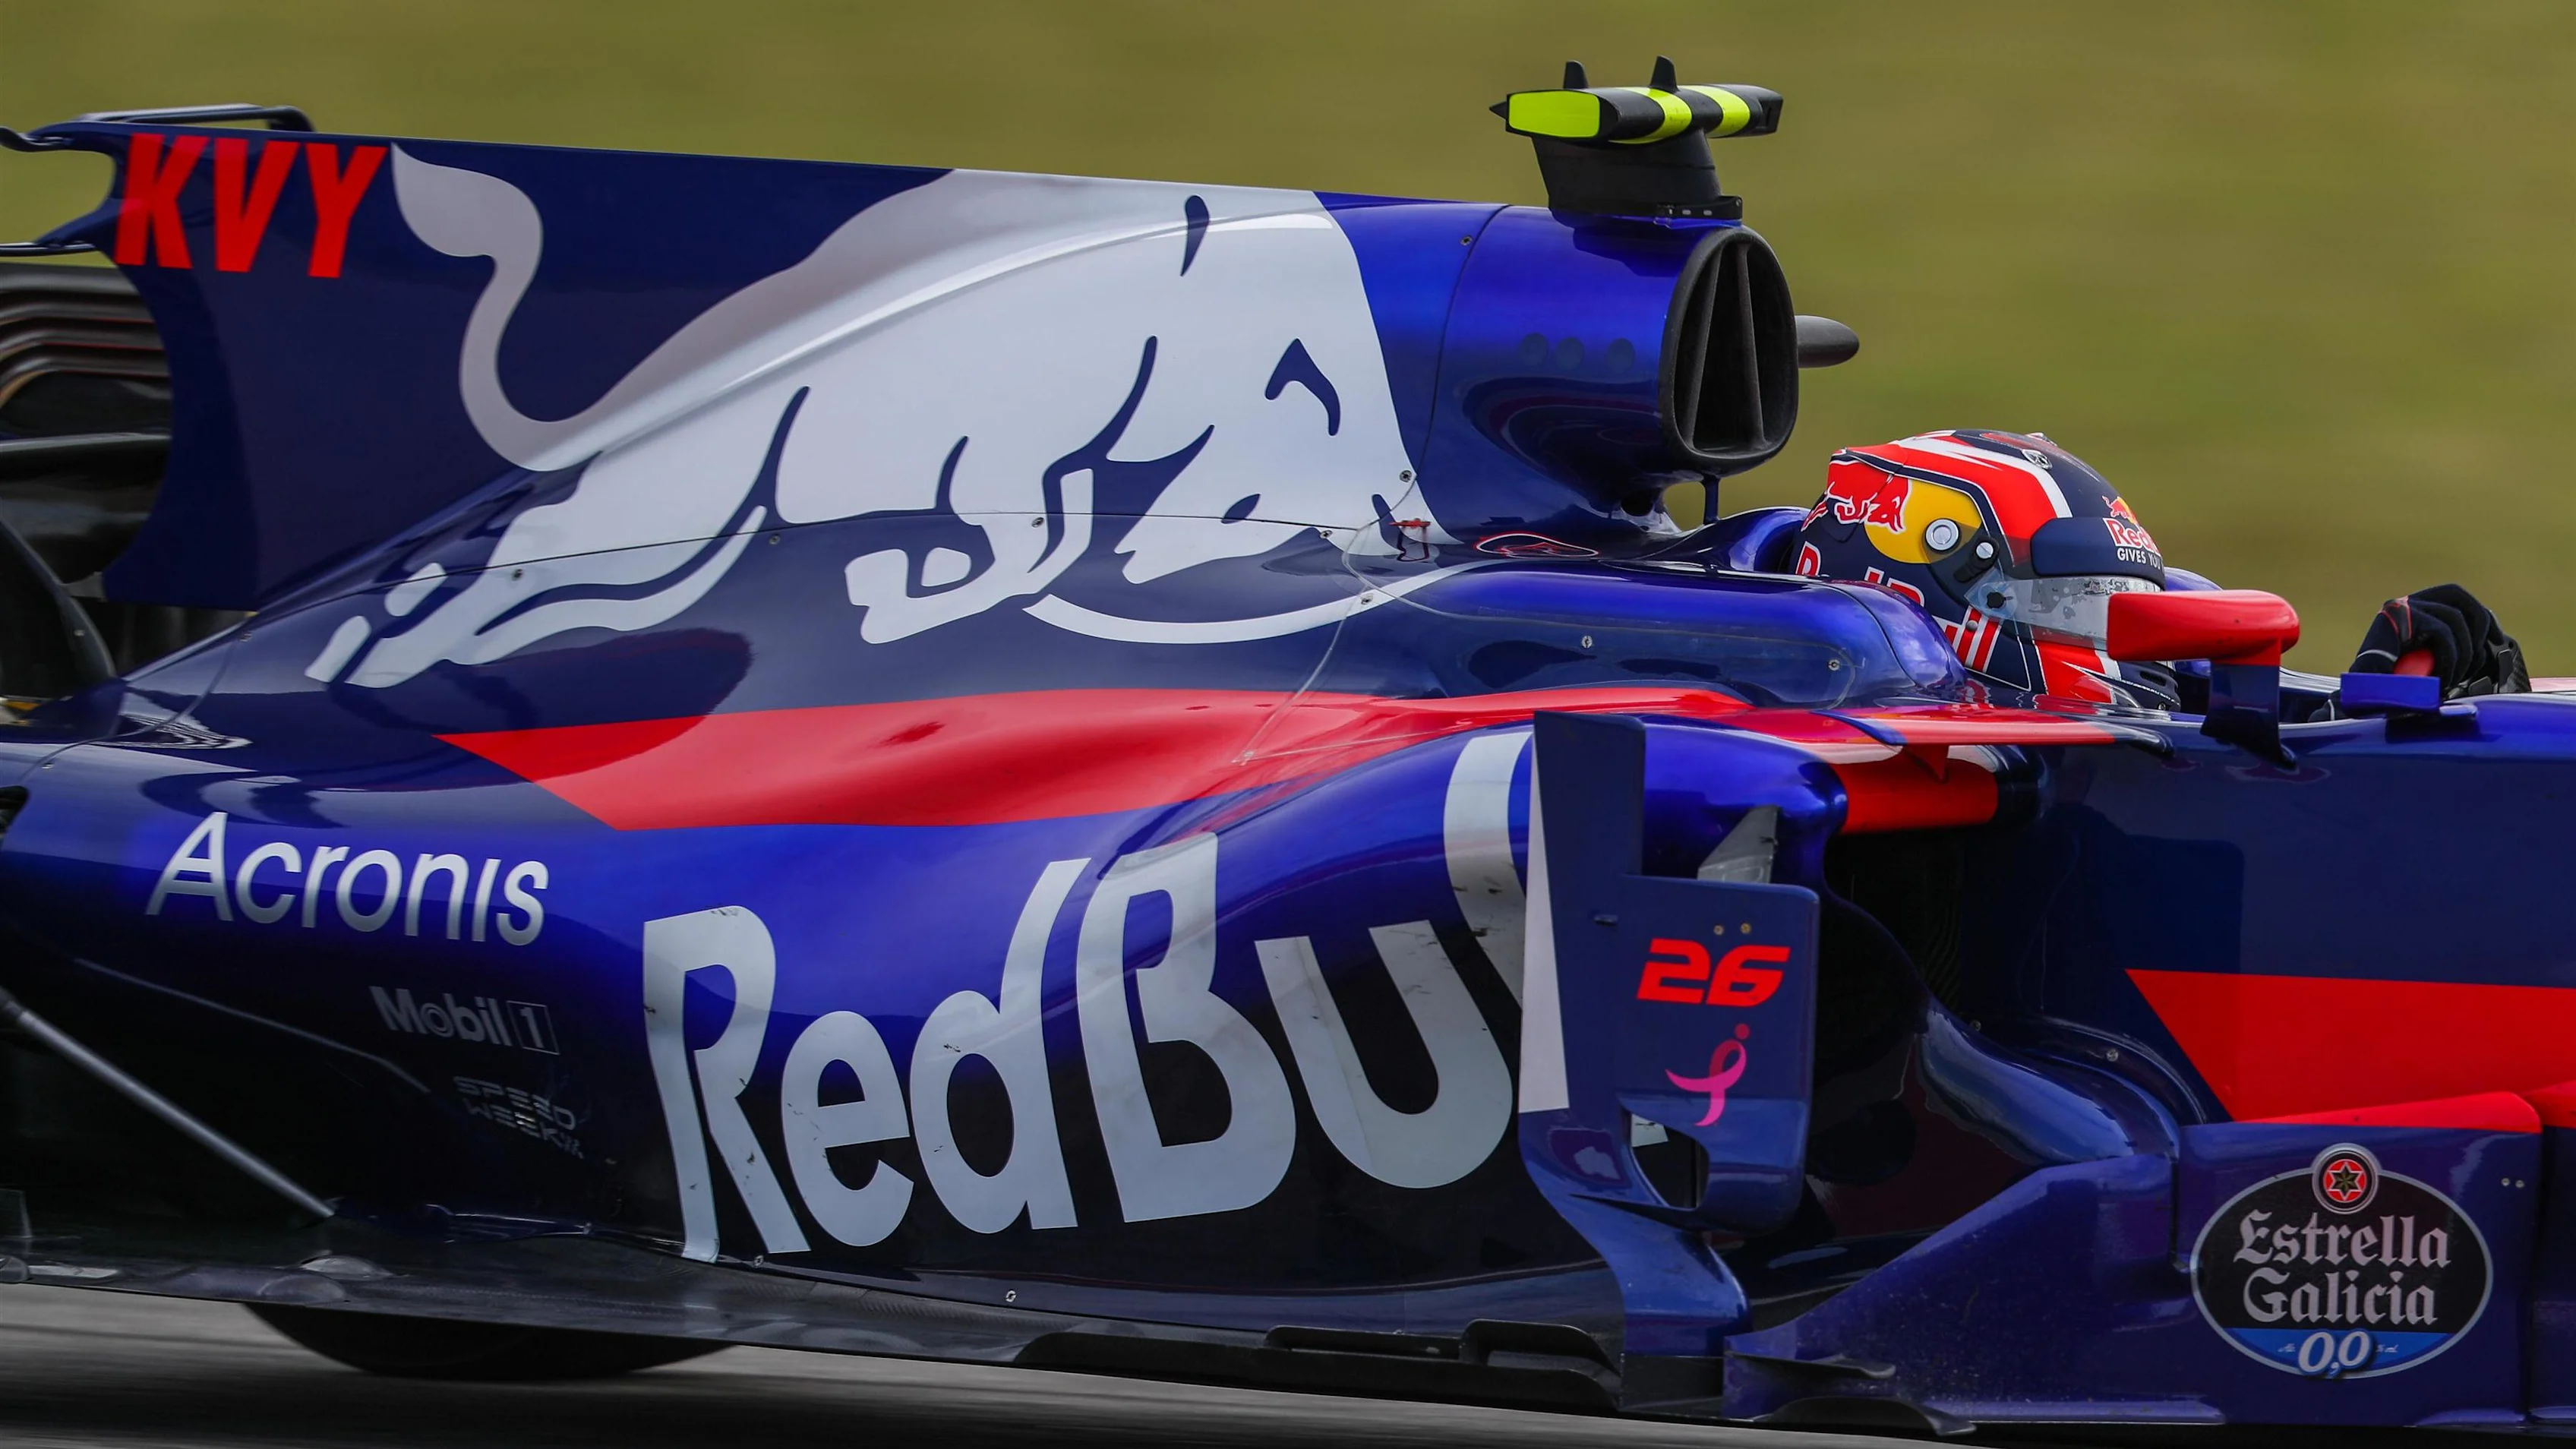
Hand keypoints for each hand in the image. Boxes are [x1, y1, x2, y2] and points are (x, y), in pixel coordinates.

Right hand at [2349, 584, 2527, 697]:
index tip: (2497, 639)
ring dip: (2463, 654)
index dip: (2481, 615)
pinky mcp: (2400, 619)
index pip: (2455, 596)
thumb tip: (2491, 641)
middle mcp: (2405, 602)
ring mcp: (2401, 608)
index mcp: (2412, 608)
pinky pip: (2442, 633)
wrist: (2363, 696)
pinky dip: (2450, 658)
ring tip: (2454, 677)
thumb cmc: (2397, 685)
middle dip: (2479, 625)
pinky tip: (2442, 677)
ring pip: (2454, 619)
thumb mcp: (2428, 659)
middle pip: (2458, 597)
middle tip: (2479, 657)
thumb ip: (2449, 645)